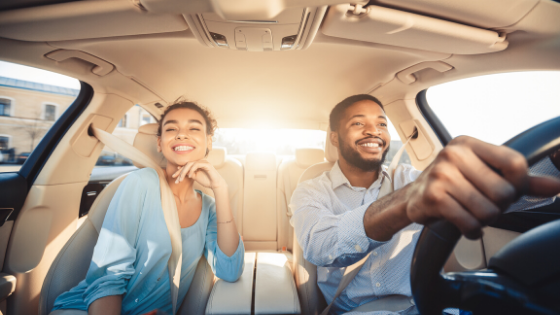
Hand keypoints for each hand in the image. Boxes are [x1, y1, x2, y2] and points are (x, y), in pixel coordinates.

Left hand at [172, 159, 226, 189]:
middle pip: (187, 164)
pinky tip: (190, 176)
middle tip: (176, 179)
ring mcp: (203, 162)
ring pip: (190, 164)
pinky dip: (192, 170)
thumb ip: (189, 173)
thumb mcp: (195, 177)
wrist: (216, 185)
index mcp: (197, 164)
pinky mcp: (207, 164)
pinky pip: (196, 165)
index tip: (173, 177)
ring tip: (181, 179)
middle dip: (180, 172)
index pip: (186, 165)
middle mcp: (200, 161)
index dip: (179, 171)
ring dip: (184, 171)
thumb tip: (180, 171)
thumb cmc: (207, 181)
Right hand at [404, 136, 559, 238]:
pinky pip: (470, 222)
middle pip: (504, 192)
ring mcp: (441, 175)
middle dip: (499, 207)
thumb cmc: (452, 184)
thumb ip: (519, 180)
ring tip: (472, 213)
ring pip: (488, 211)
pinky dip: (472, 230)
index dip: (519, 185)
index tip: (509, 191)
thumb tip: (555, 186)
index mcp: (468, 144)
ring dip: (484, 220)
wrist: (414, 197)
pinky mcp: (434, 197)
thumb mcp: (483, 173)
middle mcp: (453, 154)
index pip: (515, 163)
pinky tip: (465, 224)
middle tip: (483, 204)